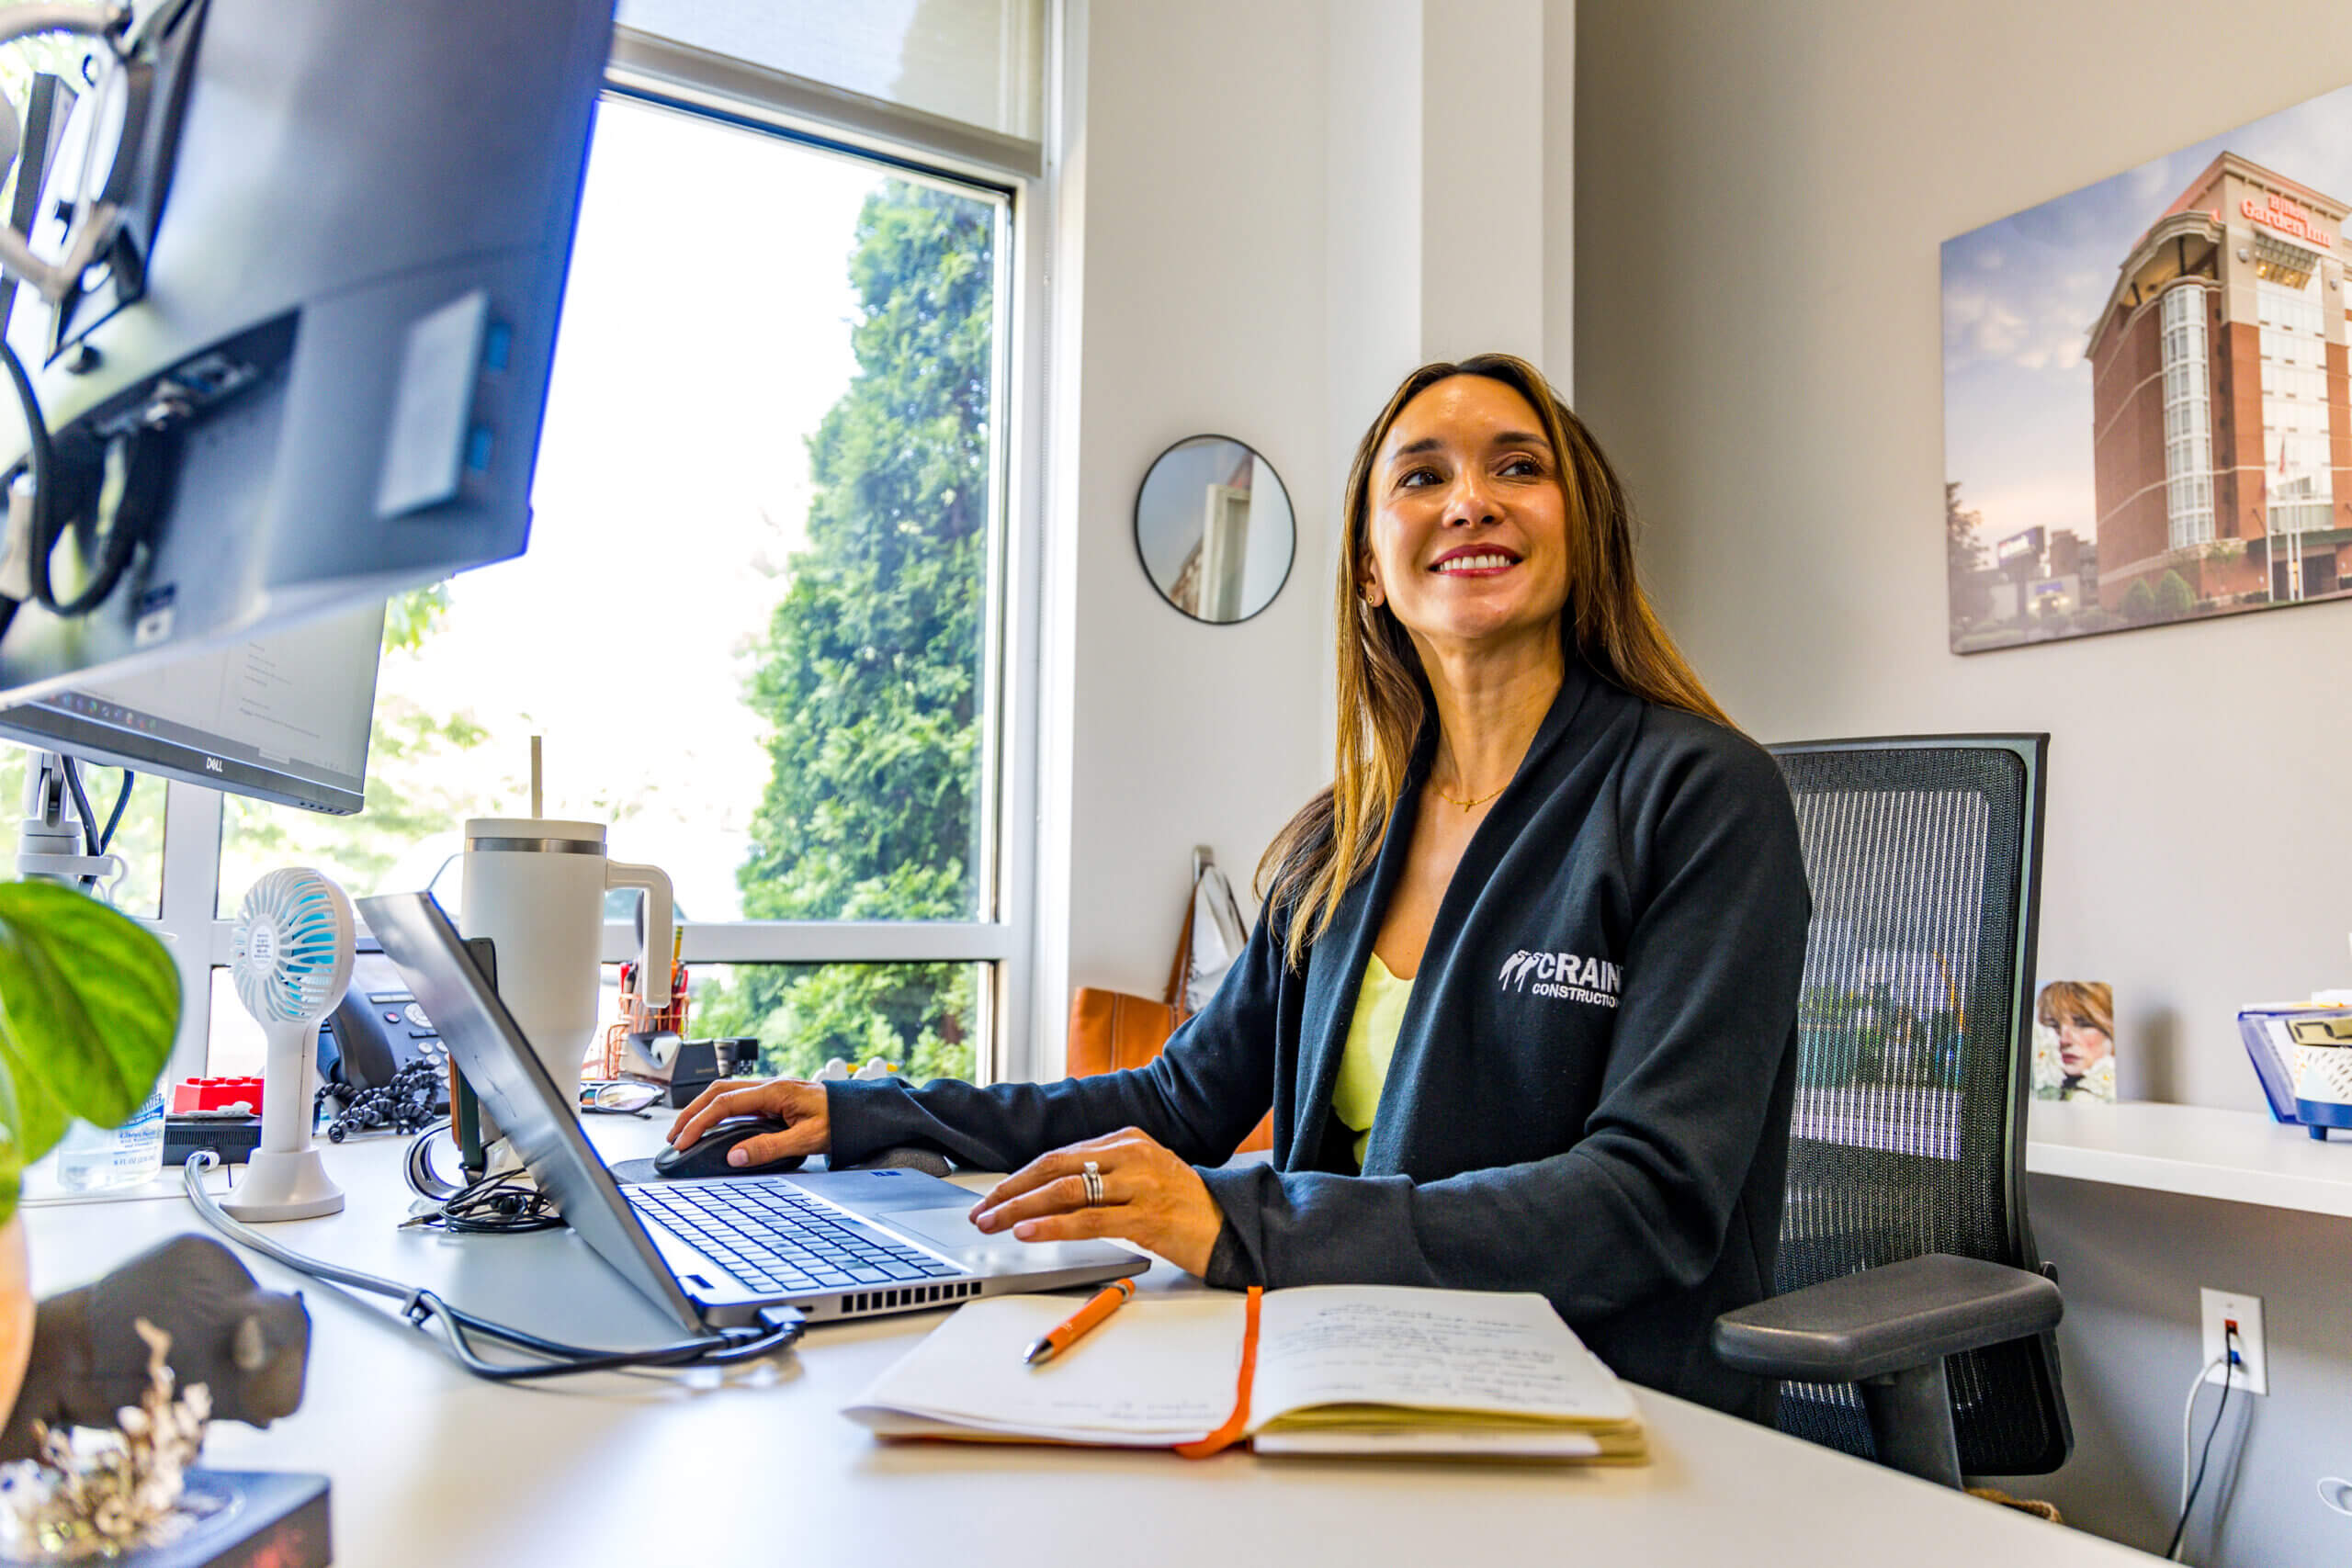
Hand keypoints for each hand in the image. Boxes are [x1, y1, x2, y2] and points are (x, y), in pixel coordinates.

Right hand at [666, 1078, 830, 1167]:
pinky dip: (717, 1111)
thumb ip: (769, 1147)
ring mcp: (770, 1091)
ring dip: (702, 1110)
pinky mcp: (773, 1099)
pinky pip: (737, 1100)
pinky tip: (711, 1126)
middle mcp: (769, 1086)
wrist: (859, 1111)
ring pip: (725, 1093)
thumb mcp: (806, 1139)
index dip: (699, 1122)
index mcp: (774, 1091)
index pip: (724, 1103)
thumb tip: (735, 1156)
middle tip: (674, 1137)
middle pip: (717, 1092)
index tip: (682, 1141)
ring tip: (686, 1132)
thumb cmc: (839, 1120)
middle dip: (691, 1113)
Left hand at [968, 1127, 1222, 1276]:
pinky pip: (1089, 1221)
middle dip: (1012, 1190)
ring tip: (994, 1223)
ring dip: (1022, 1209)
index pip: (1060, 1154)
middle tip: (982, 1211)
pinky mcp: (1147, 1217)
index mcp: (1127, 1140)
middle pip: (1056, 1167)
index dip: (1021, 1176)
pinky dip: (1052, 1226)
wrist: (1231, 1226)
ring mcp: (1141, 1184)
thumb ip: (1102, 1174)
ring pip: (1067, 1191)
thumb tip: (1047, 1191)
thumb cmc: (1183, 1206)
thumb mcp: (1143, 1175)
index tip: (994, 1196)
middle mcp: (1132, 1155)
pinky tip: (1028, 1231)